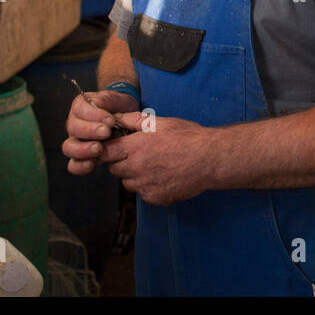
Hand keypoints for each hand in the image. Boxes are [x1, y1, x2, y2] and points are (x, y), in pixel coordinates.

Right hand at [62, 89, 137, 175]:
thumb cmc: (120, 108)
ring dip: (83, 149)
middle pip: (73, 128)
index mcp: (81, 107)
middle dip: (89, 131)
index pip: (80, 109)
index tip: (110, 120)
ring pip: (69, 147)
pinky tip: (91, 164)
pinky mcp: (82, 157)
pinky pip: (74, 164)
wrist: (127, 119)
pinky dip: (80, 166)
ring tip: (99, 149)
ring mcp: (76, 141)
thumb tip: (98, 104)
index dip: (94, 115)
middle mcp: (75, 124)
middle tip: (106, 132)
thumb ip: (106, 100)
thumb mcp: (116, 99)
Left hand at [98, 112, 212, 205]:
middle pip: (114, 169)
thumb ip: (135, 120)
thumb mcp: (161, 122)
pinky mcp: (155, 197)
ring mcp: (145, 185)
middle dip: (121, 162)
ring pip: (128, 183)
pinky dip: (149, 187)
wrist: (210, 159)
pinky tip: (164, 176)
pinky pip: (143, 194)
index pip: (104, 153)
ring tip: (154, 166)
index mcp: (135, 147)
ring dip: (134, 176)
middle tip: (139, 155)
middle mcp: (136, 168)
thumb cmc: (188, 137)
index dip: (107, 150)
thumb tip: (117, 117)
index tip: (114, 148)